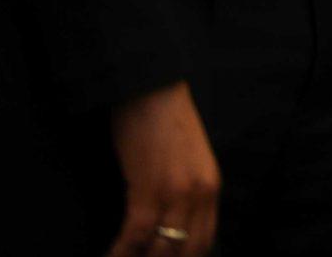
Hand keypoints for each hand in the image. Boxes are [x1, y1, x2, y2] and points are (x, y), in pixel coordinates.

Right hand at [103, 81, 219, 256]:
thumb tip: (172, 228)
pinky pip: (134, 235)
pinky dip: (120, 252)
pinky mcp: (148, 189)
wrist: (151, 90)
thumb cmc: (165, 124)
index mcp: (211, 187)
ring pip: (161, 248)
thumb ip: (188, 194)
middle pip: (185, 250)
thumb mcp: (189, 162)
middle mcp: (199, 194)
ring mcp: (175, 193)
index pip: (205, 241)